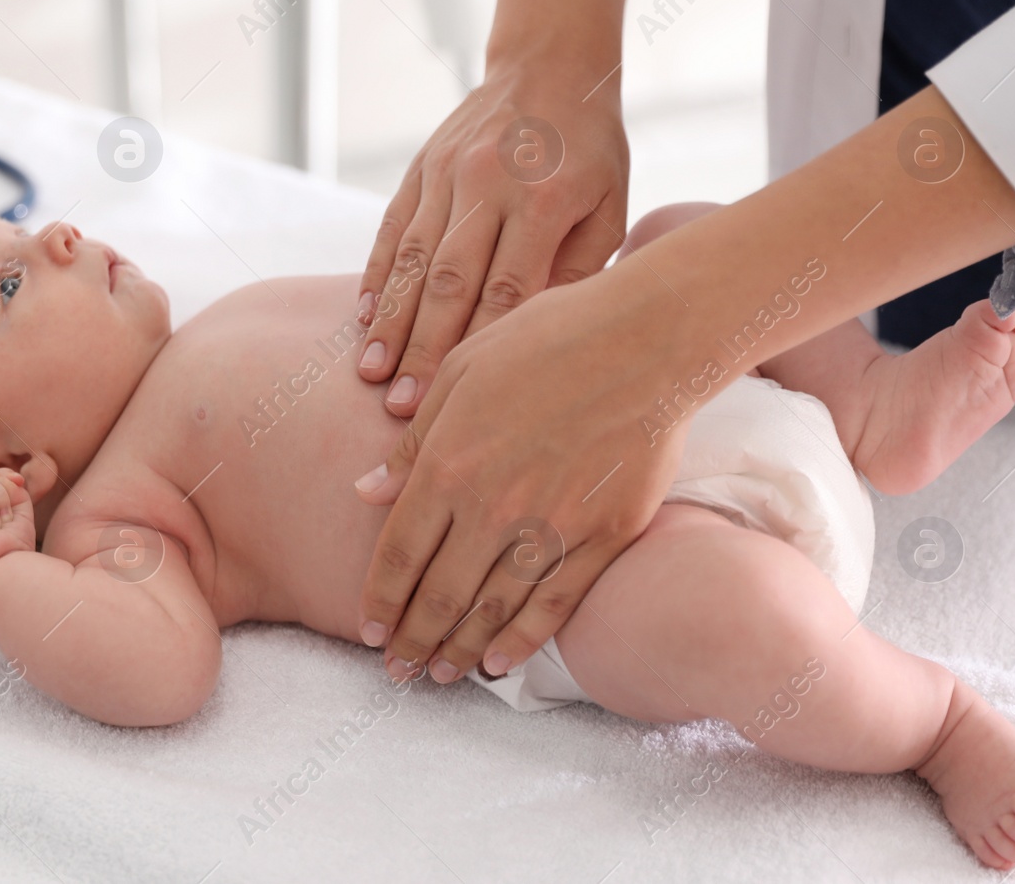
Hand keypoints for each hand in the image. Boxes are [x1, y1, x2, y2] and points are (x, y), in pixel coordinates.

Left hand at [353, 263, 694, 683]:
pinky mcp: (602, 537)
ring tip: (439, 675)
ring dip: (459, 649)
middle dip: (412, 640)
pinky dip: (521, 640)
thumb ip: (413, 442)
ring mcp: (550, 527)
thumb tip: (367, 493)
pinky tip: (497, 663)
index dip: (381, 600)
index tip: (368, 631)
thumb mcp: (461, 372)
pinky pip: (554, 605)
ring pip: (493, 610)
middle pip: (440, 595)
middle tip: (395, 671)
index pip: (399, 554)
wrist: (646, 341)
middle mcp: (492, 508)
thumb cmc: (547, 339)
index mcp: (448, 464)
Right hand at [355, 53, 629, 415]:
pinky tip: (364, 316)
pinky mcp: (420, 167)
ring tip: (372, 371)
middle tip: (403, 404)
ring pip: (412, 259)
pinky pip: (393, 227)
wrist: (551, 66)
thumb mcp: (609, 206)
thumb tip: (540, 338)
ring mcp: (448, 173)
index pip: (507, 289)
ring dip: (391, 321)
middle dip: (424, 348)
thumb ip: (580, 269)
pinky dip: (376, 273)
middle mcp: (490, 185)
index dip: (479, 348)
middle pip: (450, 282)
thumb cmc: (591, 150)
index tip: (460, 398)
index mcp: (546, 201)